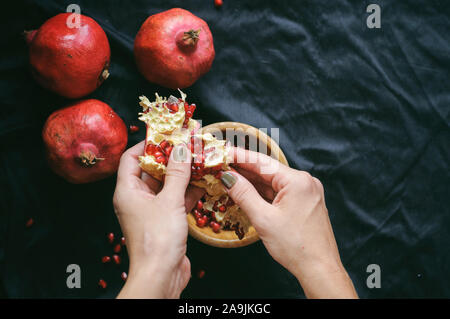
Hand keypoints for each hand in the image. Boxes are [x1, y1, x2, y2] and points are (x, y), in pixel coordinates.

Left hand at [113, 141, 203, 298]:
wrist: (161, 276)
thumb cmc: (157, 239)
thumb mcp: (169, 201)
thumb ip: (177, 173)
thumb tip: (181, 148)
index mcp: (128, 191)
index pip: (131, 158)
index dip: (147, 144)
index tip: (166, 135)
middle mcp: (136, 199)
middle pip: (151, 170)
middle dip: (170, 158)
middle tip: (188, 145)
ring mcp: (151, 211)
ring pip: (166, 185)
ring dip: (182, 174)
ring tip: (199, 160)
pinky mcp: (164, 221)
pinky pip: (175, 200)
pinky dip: (187, 191)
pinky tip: (204, 182)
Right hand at [220, 147, 357, 297]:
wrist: (319, 269)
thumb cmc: (296, 247)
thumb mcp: (264, 219)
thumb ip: (243, 194)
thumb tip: (228, 177)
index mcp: (298, 181)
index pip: (262, 162)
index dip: (239, 156)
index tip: (222, 152)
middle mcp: (305, 182)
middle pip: (267, 170)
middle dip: (243, 169)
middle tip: (221, 165)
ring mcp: (306, 192)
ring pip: (272, 182)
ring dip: (251, 181)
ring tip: (229, 177)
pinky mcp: (304, 203)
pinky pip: (279, 192)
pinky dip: (262, 192)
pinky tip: (246, 192)